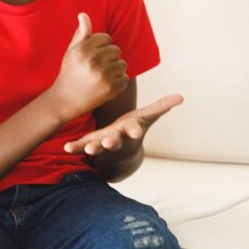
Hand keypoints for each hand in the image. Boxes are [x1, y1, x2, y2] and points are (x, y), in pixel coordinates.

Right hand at [47, 13, 128, 121]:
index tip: (92, 58)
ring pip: (122, 64)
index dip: (101, 48)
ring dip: (115, 71)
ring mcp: (103, 75)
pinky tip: (104, 87)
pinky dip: (118, 83)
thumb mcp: (72, 51)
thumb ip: (81, 33)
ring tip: (100, 78)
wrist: (63, 101)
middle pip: (116, 50)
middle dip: (109, 59)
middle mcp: (94, 60)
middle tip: (96, 69)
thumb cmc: (69, 73)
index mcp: (84, 48)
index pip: (107, 39)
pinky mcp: (111, 88)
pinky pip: (125, 79)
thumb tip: (83, 14)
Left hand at [64, 94, 183, 154]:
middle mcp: (117, 138)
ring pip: (98, 147)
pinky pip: (81, 147)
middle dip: (112, 142)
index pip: (135, 130)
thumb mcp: (147, 118)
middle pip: (115, 141)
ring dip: (93, 148)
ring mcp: (103, 143)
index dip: (136, 130)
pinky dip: (75, 147)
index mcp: (130, 130)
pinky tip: (66, 147)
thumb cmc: (133, 128)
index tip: (136, 131)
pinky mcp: (90, 145)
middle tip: (109, 142)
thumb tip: (181, 97)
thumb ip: (161, 107)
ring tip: (88, 149)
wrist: (120, 152)